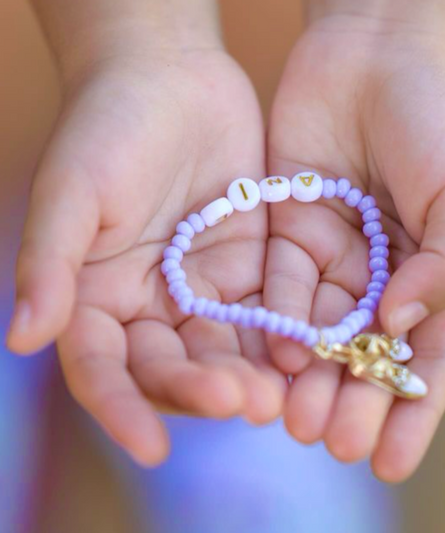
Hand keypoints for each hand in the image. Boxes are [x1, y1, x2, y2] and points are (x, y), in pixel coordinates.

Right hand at [7, 1, 284, 465]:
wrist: (170, 79)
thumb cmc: (108, 127)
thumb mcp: (72, 191)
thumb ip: (49, 264)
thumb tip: (25, 337)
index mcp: (96, 296)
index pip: (104, 368)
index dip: (121, 409)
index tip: (150, 448)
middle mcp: (149, 304)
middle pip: (173, 366)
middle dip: (203, 389)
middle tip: (241, 402)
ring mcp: (202, 291)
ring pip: (224, 349)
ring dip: (248, 375)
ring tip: (276, 396)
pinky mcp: (247, 270)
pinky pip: (265, 313)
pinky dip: (281, 338)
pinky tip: (305, 355)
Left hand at [265, 5, 444, 480]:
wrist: (379, 49)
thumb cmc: (440, 116)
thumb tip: (401, 329)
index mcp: (435, 269)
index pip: (427, 358)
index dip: (413, 412)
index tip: (392, 462)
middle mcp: (383, 271)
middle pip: (366, 353)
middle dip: (352, 401)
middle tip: (331, 444)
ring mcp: (335, 252)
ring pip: (319, 329)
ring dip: (309, 375)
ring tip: (296, 419)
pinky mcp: (290, 228)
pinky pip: (282, 285)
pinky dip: (279, 322)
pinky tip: (275, 356)